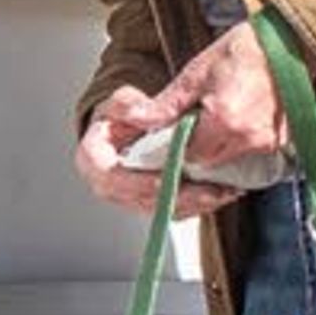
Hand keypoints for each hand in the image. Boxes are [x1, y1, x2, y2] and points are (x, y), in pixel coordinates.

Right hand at [77, 107, 235, 218]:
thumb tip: (135, 113)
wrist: (135, 126)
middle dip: (174, 198)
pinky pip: (174, 212)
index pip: (108, 177)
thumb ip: (126, 105)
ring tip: (221, 191)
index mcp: (94, 160)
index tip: (161, 179)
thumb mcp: (123, 102)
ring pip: (160, 211)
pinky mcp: (152, 205)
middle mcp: (108, 186)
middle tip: (206, 191)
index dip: (135, 182)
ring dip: (193, 204)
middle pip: (139, 201)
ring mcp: (130, 199)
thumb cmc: (126, 115)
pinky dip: (199, 205)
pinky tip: (220, 193)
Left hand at [131, 20, 288, 173]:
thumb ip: (166, 104)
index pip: (188, 154)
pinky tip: (240, 117)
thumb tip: (134, 119)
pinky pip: (251, 152)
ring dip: (219, 144)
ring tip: (220, 113)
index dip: (178, 143)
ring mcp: (269, 142)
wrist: (288, 40)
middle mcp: (249, 138)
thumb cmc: (242, 50)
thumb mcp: (196, 73)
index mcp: (224, 120)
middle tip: (198, 117)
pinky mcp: (282, 141)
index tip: (176, 128)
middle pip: (209, 161)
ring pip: (229, 158)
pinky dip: (240, 140)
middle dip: (198, 145)